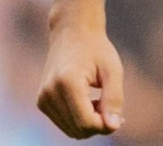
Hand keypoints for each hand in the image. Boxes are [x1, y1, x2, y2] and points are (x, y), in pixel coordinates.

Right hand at [37, 20, 125, 138]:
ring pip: (70, 130)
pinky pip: (64, 123)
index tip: (120, 117)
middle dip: (98, 125)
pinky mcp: (41, 102)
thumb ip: (114, 99)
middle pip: (77, 130)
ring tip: (100, 101)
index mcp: (67, 82)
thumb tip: (113, 127)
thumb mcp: (112, 70)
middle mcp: (49, 93)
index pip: (86, 122)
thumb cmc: (96, 49)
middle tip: (111, 106)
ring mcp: (42, 99)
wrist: (72, 32)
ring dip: (89, 123)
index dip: (105, 125)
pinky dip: (79, 120)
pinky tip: (89, 102)